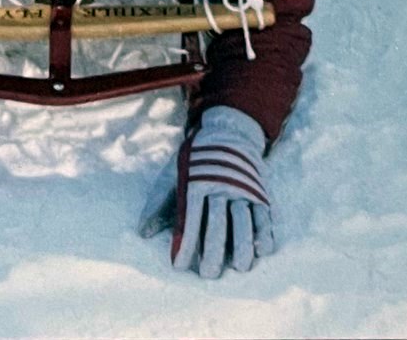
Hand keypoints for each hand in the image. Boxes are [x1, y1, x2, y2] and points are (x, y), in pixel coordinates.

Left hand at [137, 106, 275, 276]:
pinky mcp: (260, 191)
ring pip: (244, 220)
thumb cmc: (195, 161)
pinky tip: (261, 250)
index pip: (191, 219)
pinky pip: (264, 214)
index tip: (180, 266)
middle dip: (213, 250)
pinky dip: (264, 232)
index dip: (185, 244)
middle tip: (208, 274)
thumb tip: (142, 233)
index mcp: (196, 183)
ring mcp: (243, 188)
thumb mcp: (172, 175)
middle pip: (218, 223)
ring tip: (239, 267)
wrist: (228, 132)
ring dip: (243, 245)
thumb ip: (157, 204)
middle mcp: (220, 186)